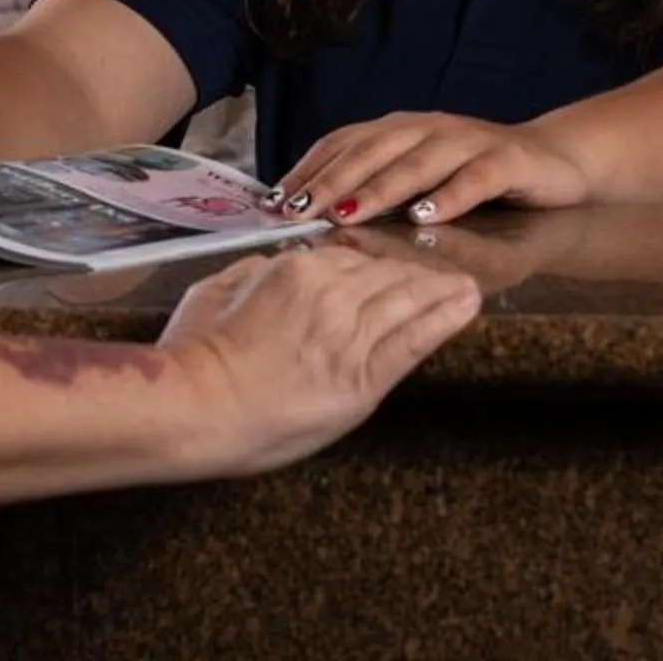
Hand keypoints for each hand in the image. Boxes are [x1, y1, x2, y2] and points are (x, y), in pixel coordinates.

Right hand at [156, 241, 482, 475]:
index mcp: (295, 268)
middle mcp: (331, 291)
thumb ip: (253, 273)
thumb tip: (274, 268)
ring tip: (467, 287)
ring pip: (407, 301)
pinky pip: (415, 339)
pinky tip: (467, 306)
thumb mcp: (215, 292)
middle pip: (385, 275)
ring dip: (442, 291)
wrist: (196, 406)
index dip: (374, 262)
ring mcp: (351, 332)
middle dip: (416, 274)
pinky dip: (445, 318)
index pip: (349, 257)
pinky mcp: (364, 376)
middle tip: (442, 274)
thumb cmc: (195, 353)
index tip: (392, 264)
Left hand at [271, 111, 594, 226]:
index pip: (343, 143)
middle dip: (331, 180)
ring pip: (417, 163)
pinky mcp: (506, 161)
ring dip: (380, 188)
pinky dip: (449, 196)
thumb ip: (375, 185)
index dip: (308, 169)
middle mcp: (428, 128)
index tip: (274, 200)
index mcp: (400, 129)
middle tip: (298, 210)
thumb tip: (311, 209)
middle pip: (371, 151)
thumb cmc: (474, 174)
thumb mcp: (419, 177)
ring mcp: (467, 142)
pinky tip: (427, 216)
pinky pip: (474, 179)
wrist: (554, 159)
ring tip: (349, 213)